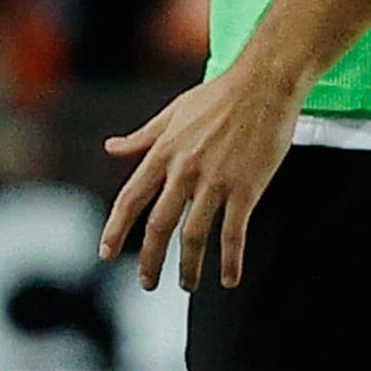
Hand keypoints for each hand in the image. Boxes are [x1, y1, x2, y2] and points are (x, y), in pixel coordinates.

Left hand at [100, 62, 306, 291]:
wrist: (265, 84)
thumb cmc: (220, 95)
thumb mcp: (172, 113)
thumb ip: (142, 137)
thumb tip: (111, 148)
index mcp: (163, 153)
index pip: (131, 198)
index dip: (116, 228)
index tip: (105, 252)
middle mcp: (185, 171)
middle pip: (159, 225)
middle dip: (150, 260)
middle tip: (148, 283)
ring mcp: (216, 181)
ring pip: (194, 235)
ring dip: (190, 267)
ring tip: (188, 286)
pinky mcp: (247, 188)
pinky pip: (235, 231)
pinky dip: (232, 259)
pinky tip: (232, 278)